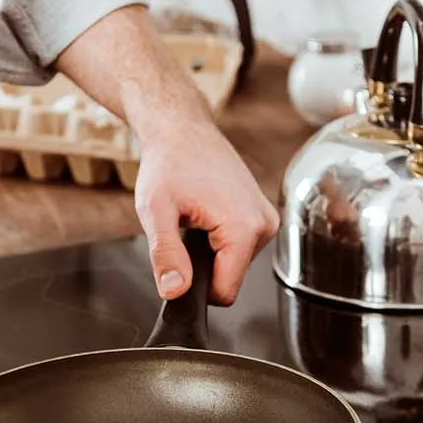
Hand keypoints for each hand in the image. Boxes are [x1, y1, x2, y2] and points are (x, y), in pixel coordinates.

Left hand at [133, 117, 277, 305]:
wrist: (182, 129)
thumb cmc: (168, 163)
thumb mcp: (155, 212)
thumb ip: (166, 255)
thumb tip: (175, 291)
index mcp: (245, 228)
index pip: (225, 293)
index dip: (195, 288)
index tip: (176, 263)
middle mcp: (264, 225)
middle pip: (229, 279)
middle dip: (201, 265)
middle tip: (182, 229)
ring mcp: (267, 219)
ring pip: (233, 264)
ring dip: (209, 251)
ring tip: (193, 218)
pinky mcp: (262, 216)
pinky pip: (238, 248)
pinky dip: (218, 239)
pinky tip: (205, 214)